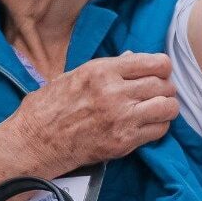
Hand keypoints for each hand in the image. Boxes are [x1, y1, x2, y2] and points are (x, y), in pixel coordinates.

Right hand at [11, 53, 178, 172]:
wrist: (34, 142)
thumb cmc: (49, 107)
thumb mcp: (74, 75)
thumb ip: (107, 68)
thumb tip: (133, 58)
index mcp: (102, 70)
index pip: (154, 62)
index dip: (163, 67)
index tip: (161, 72)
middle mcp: (114, 92)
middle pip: (163, 84)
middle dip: (165, 88)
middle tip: (159, 93)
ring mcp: (121, 118)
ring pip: (168, 107)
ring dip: (167, 107)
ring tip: (158, 109)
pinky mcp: (123, 142)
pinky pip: (159, 130)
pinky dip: (159, 127)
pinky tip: (149, 125)